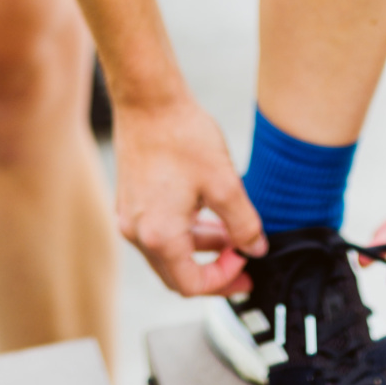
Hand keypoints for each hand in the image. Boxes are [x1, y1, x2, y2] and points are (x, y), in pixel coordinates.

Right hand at [113, 94, 266, 296]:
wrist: (147, 100)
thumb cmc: (182, 136)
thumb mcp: (224, 183)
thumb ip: (244, 224)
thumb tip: (256, 248)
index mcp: (159, 235)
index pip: (191, 285)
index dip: (224, 279)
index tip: (246, 262)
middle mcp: (137, 233)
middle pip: (176, 275)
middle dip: (212, 272)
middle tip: (242, 262)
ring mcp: (129, 216)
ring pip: (167, 252)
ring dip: (199, 249)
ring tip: (230, 233)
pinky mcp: (129, 201)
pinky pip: (157, 232)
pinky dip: (183, 232)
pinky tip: (206, 213)